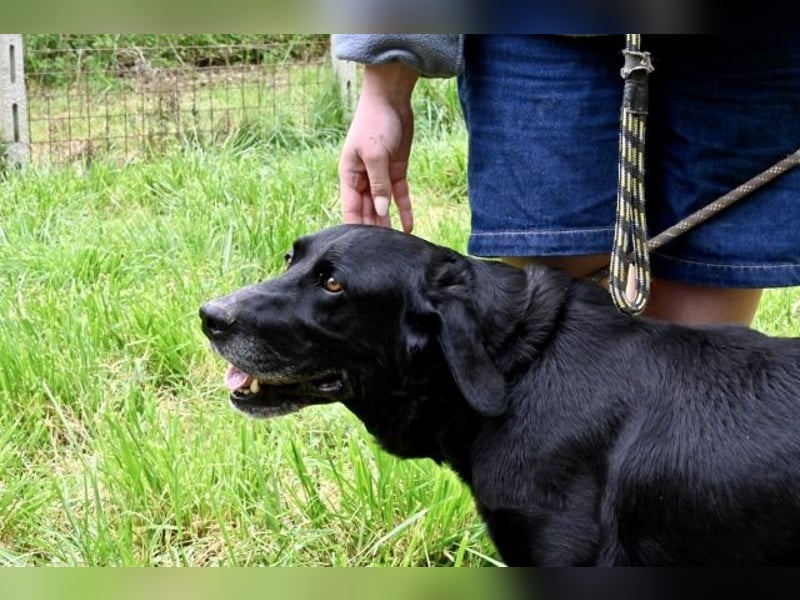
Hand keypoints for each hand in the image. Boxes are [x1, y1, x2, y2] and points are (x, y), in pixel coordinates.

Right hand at [338, 63, 417, 232]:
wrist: (391, 98)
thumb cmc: (375, 123)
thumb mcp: (375, 155)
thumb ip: (377, 184)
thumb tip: (380, 211)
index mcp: (349, 175)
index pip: (350, 208)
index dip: (355, 227)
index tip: (361, 247)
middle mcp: (362, 179)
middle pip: (367, 211)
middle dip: (373, 230)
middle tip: (381, 252)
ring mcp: (380, 176)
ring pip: (383, 206)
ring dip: (389, 223)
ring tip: (395, 244)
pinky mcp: (396, 171)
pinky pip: (399, 196)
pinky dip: (404, 210)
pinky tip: (410, 226)